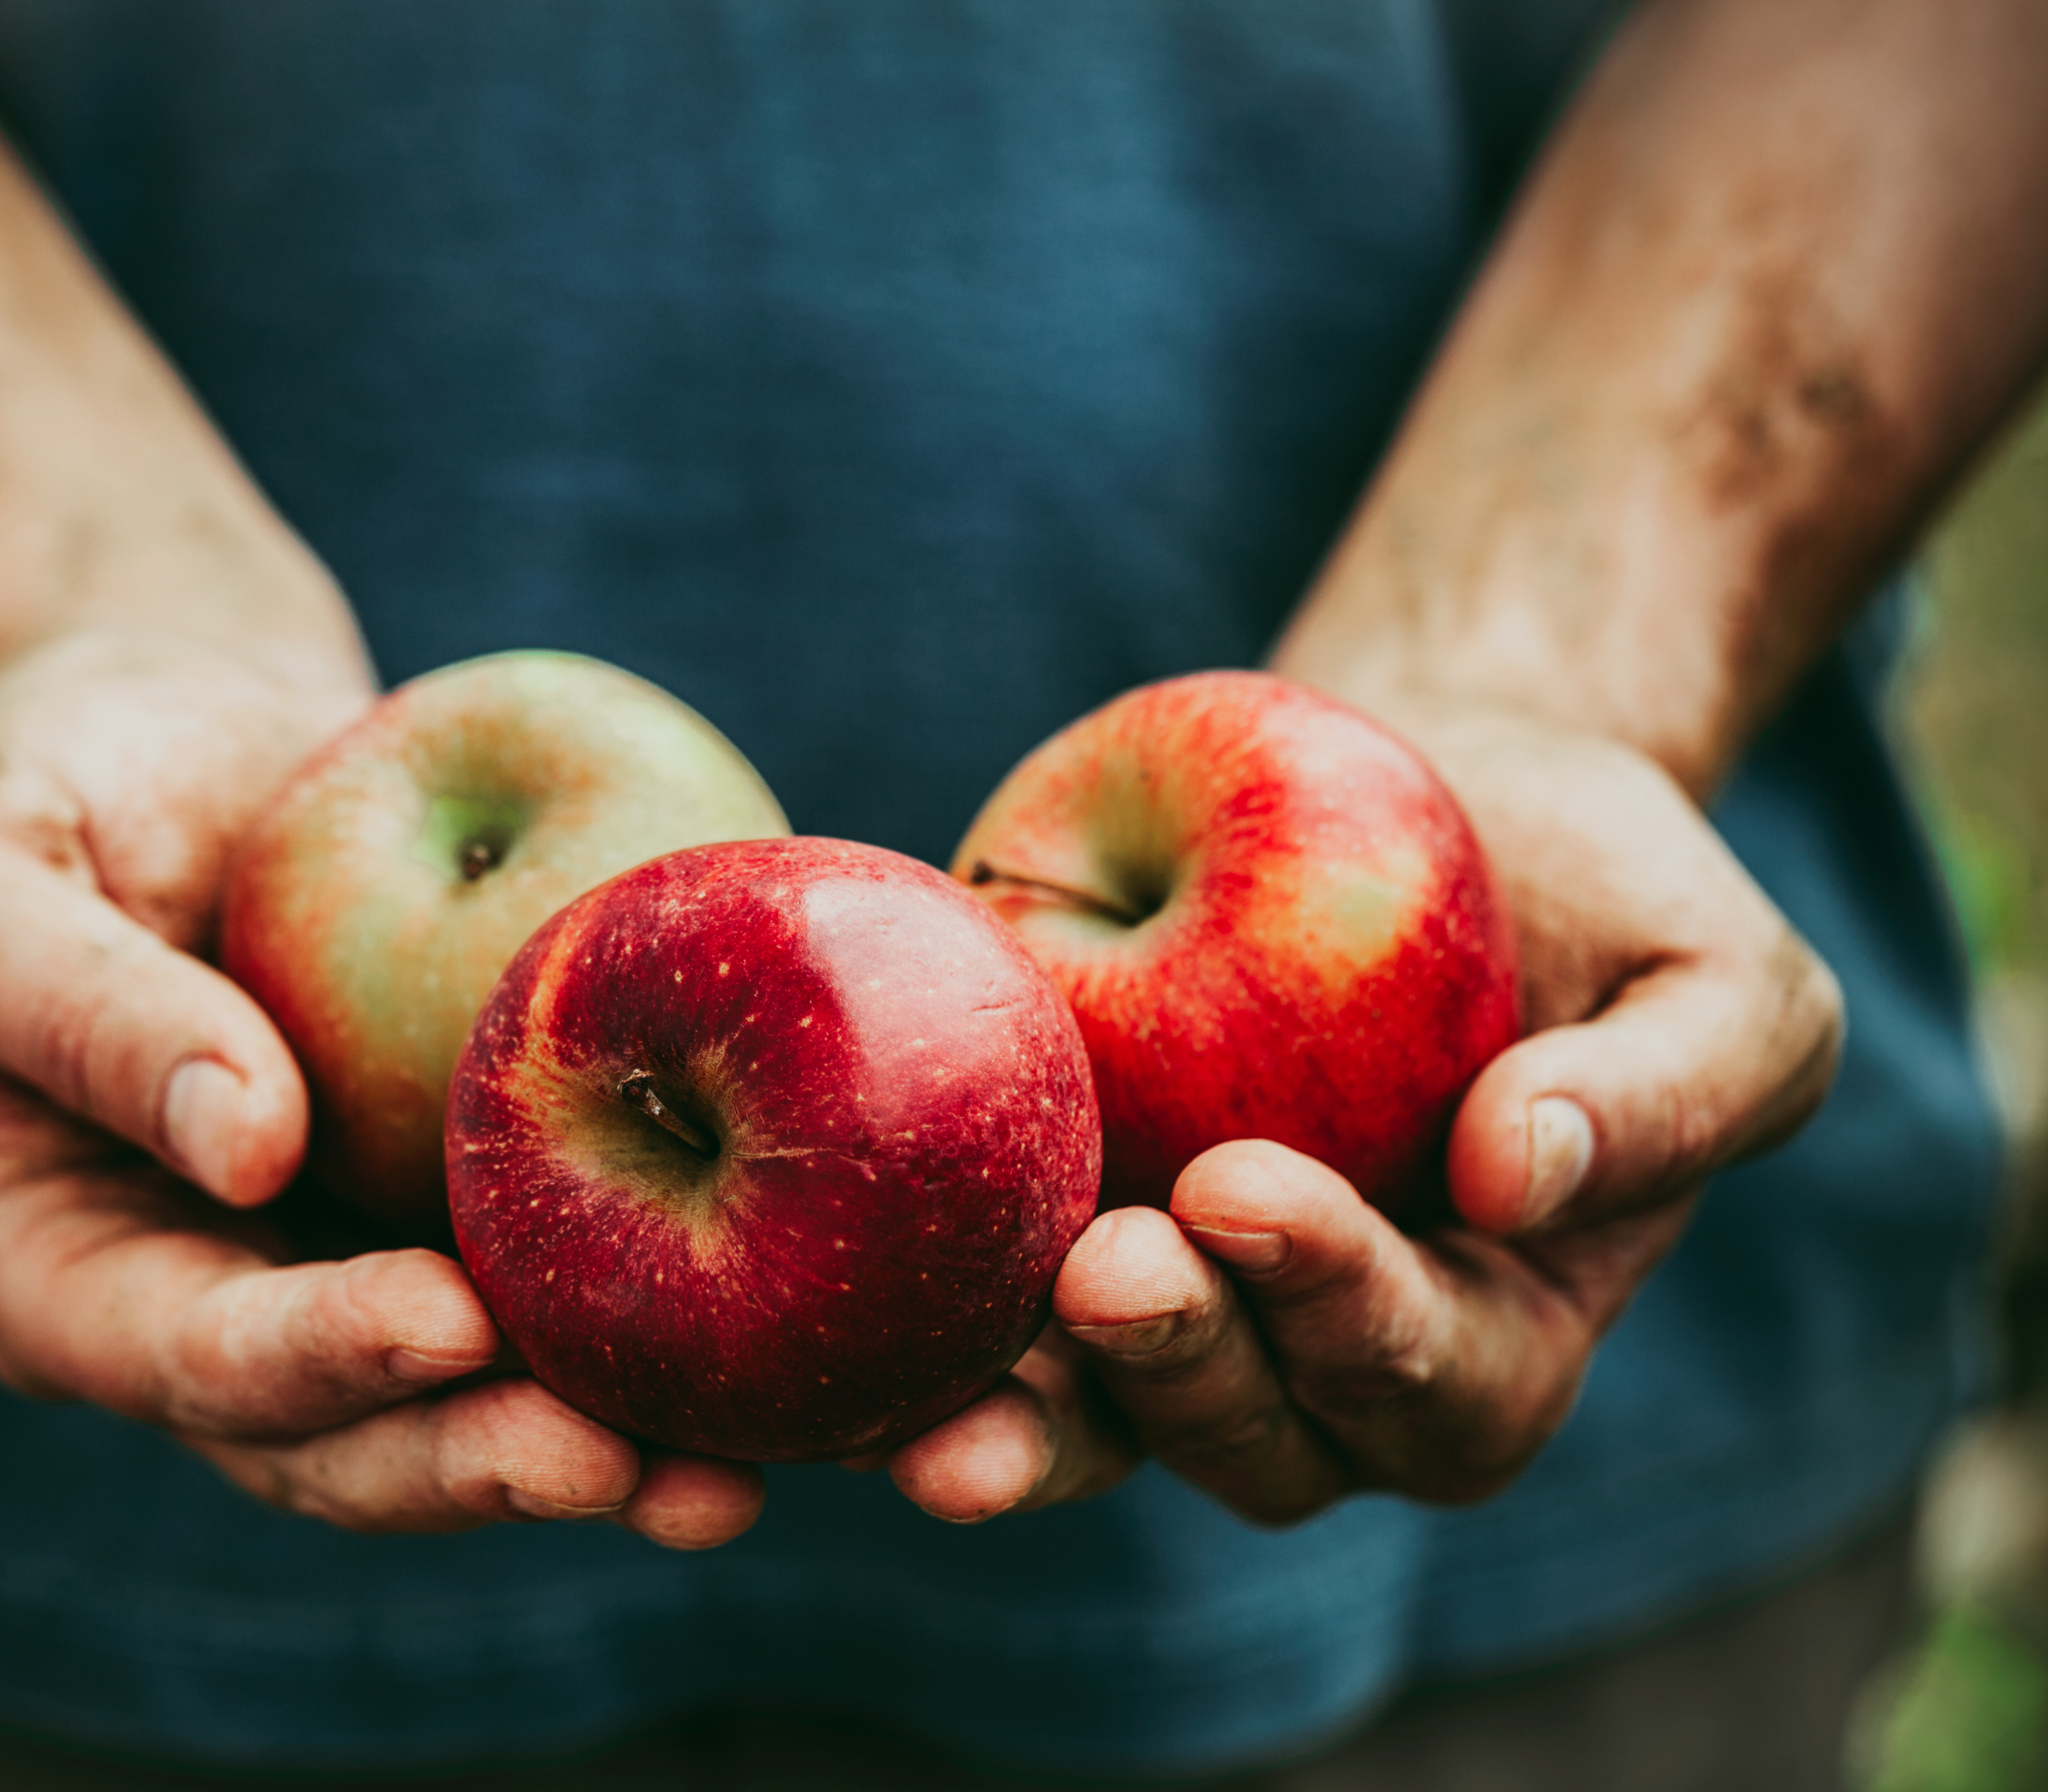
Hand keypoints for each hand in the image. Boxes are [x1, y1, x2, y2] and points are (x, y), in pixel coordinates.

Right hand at [0, 628, 765, 1546]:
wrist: (180, 728)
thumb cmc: (40, 787)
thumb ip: (78, 1011)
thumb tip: (245, 1145)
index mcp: (68, 1277)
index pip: (192, 1355)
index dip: (317, 1357)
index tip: (444, 1323)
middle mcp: (215, 1313)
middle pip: (347, 1440)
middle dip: (482, 1462)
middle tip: (627, 1466)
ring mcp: (346, 1276)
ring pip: (471, 1409)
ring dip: (599, 1453)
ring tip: (729, 1480)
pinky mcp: (462, 1215)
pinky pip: (559, 1293)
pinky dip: (659, 1337)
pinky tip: (775, 1353)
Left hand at [881, 705, 1843, 1523]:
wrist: (1423, 788)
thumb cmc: (1599, 895)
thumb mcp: (1717, 977)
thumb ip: (1672, 1093)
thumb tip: (1519, 1175)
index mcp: (1494, 1333)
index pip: (1429, 1382)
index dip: (1343, 1310)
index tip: (1249, 1191)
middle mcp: (1325, 1358)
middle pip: (1258, 1440)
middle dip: (1180, 1369)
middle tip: (1107, 1265)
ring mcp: (1182, 1305)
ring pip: (1106, 1424)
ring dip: (1035, 1415)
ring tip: (956, 1386)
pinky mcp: (1056, 1223)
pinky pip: (986, 1322)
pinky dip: (921, 1339)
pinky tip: (854, 1333)